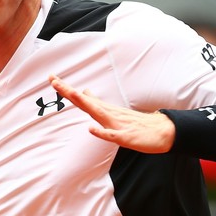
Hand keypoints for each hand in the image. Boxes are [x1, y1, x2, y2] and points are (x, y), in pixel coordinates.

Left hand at [49, 75, 174, 153]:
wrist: (163, 132)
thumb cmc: (136, 124)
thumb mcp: (113, 113)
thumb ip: (97, 104)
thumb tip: (84, 92)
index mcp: (105, 110)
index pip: (81, 98)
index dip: (66, 89)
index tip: (52, 79)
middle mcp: (109, 114)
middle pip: (85, 102)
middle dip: (69, 92)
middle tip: (53, 80)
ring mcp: (117, 124)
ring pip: (98, 113)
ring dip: (85, 104)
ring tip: (72, 95)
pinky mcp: (126, 137)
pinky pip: (112, 135)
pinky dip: (102, 132)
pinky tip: (92, 129)